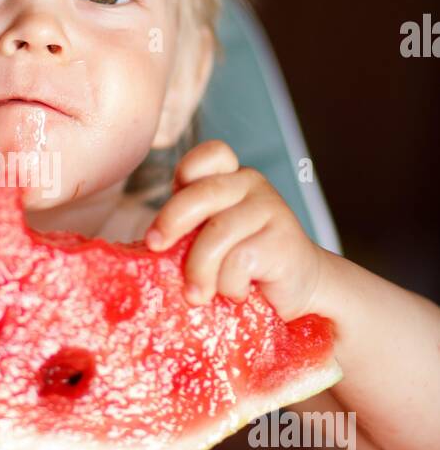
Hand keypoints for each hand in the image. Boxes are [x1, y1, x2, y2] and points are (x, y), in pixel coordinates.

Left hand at [143, 140, 325, 320]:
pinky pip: (238, 262)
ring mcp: (271, 209)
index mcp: (230, 178)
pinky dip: (229, 285)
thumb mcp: (210, 237)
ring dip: (200, 271)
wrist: (299, 289)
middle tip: (155, 247)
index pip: (211, 155)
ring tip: (198, 294)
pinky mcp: (283, 240)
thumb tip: (150, 244)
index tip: (172, 204)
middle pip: (202, 194)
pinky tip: (238, 292)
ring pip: (216, 234)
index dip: (185, 172)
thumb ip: (188, 227)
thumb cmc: (244, 265)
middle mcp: (252, 185)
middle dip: (170, 222)